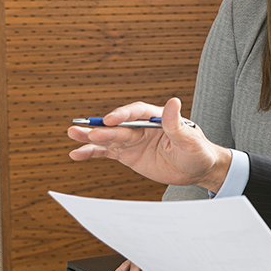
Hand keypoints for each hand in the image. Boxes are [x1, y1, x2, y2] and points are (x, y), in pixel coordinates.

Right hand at [67, 97, 231, 191]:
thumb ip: (176, 124)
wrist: (197, 169)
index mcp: (156, 118)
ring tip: (72, 135)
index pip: (137, 113)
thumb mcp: (189, 139)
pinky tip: (76, 154)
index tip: (111, 120)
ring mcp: (133, 140)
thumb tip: (173, 101)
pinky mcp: (127, 155)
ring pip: (108, 137)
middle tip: (86, 132)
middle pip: (119, 126)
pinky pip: (106, 152)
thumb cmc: (198, 151)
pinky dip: (91, 153)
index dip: (123, 115)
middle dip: (102, 129)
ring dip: (91, 137)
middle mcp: (142, 127)